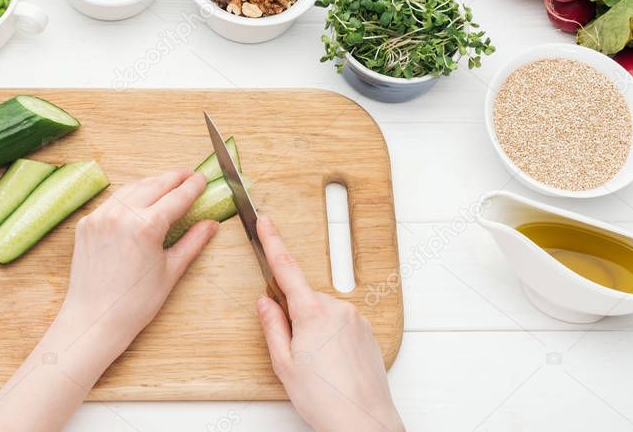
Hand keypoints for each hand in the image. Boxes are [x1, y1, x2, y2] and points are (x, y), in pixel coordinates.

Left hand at [60, 168, 219, 355]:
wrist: (95, 319)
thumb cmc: (135, 303)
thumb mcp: (171, 271)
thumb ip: (192, 242)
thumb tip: (211, 224)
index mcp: (147, 226)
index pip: (177, 196)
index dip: (193, 186)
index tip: (202, 179)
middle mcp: (122, 214)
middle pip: (155, 184)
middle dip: (174, 178)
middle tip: (188, 175)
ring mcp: (101, 216)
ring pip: (132, 188)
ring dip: (151, 182)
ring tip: (166, 183)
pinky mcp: (87, 223)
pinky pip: (112, 201)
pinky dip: (129, 195)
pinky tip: (138, 199)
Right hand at [256, 214, 403, 431]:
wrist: (363, 422)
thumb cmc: (324, 399)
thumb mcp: (283, 364)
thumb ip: (272, 325)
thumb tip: (265, 302)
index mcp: (312, 313)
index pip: (286, 268)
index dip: (272, 241)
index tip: (265, 221)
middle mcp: (337, 308)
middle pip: (304, 299)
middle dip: (294, 317)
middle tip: (295, 353)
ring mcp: (356, 319)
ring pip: (322, 314)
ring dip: (314, 331)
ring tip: (318, 367)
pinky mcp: (367, 332)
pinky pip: (340, 325)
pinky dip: (331, 339)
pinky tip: (332, 366)